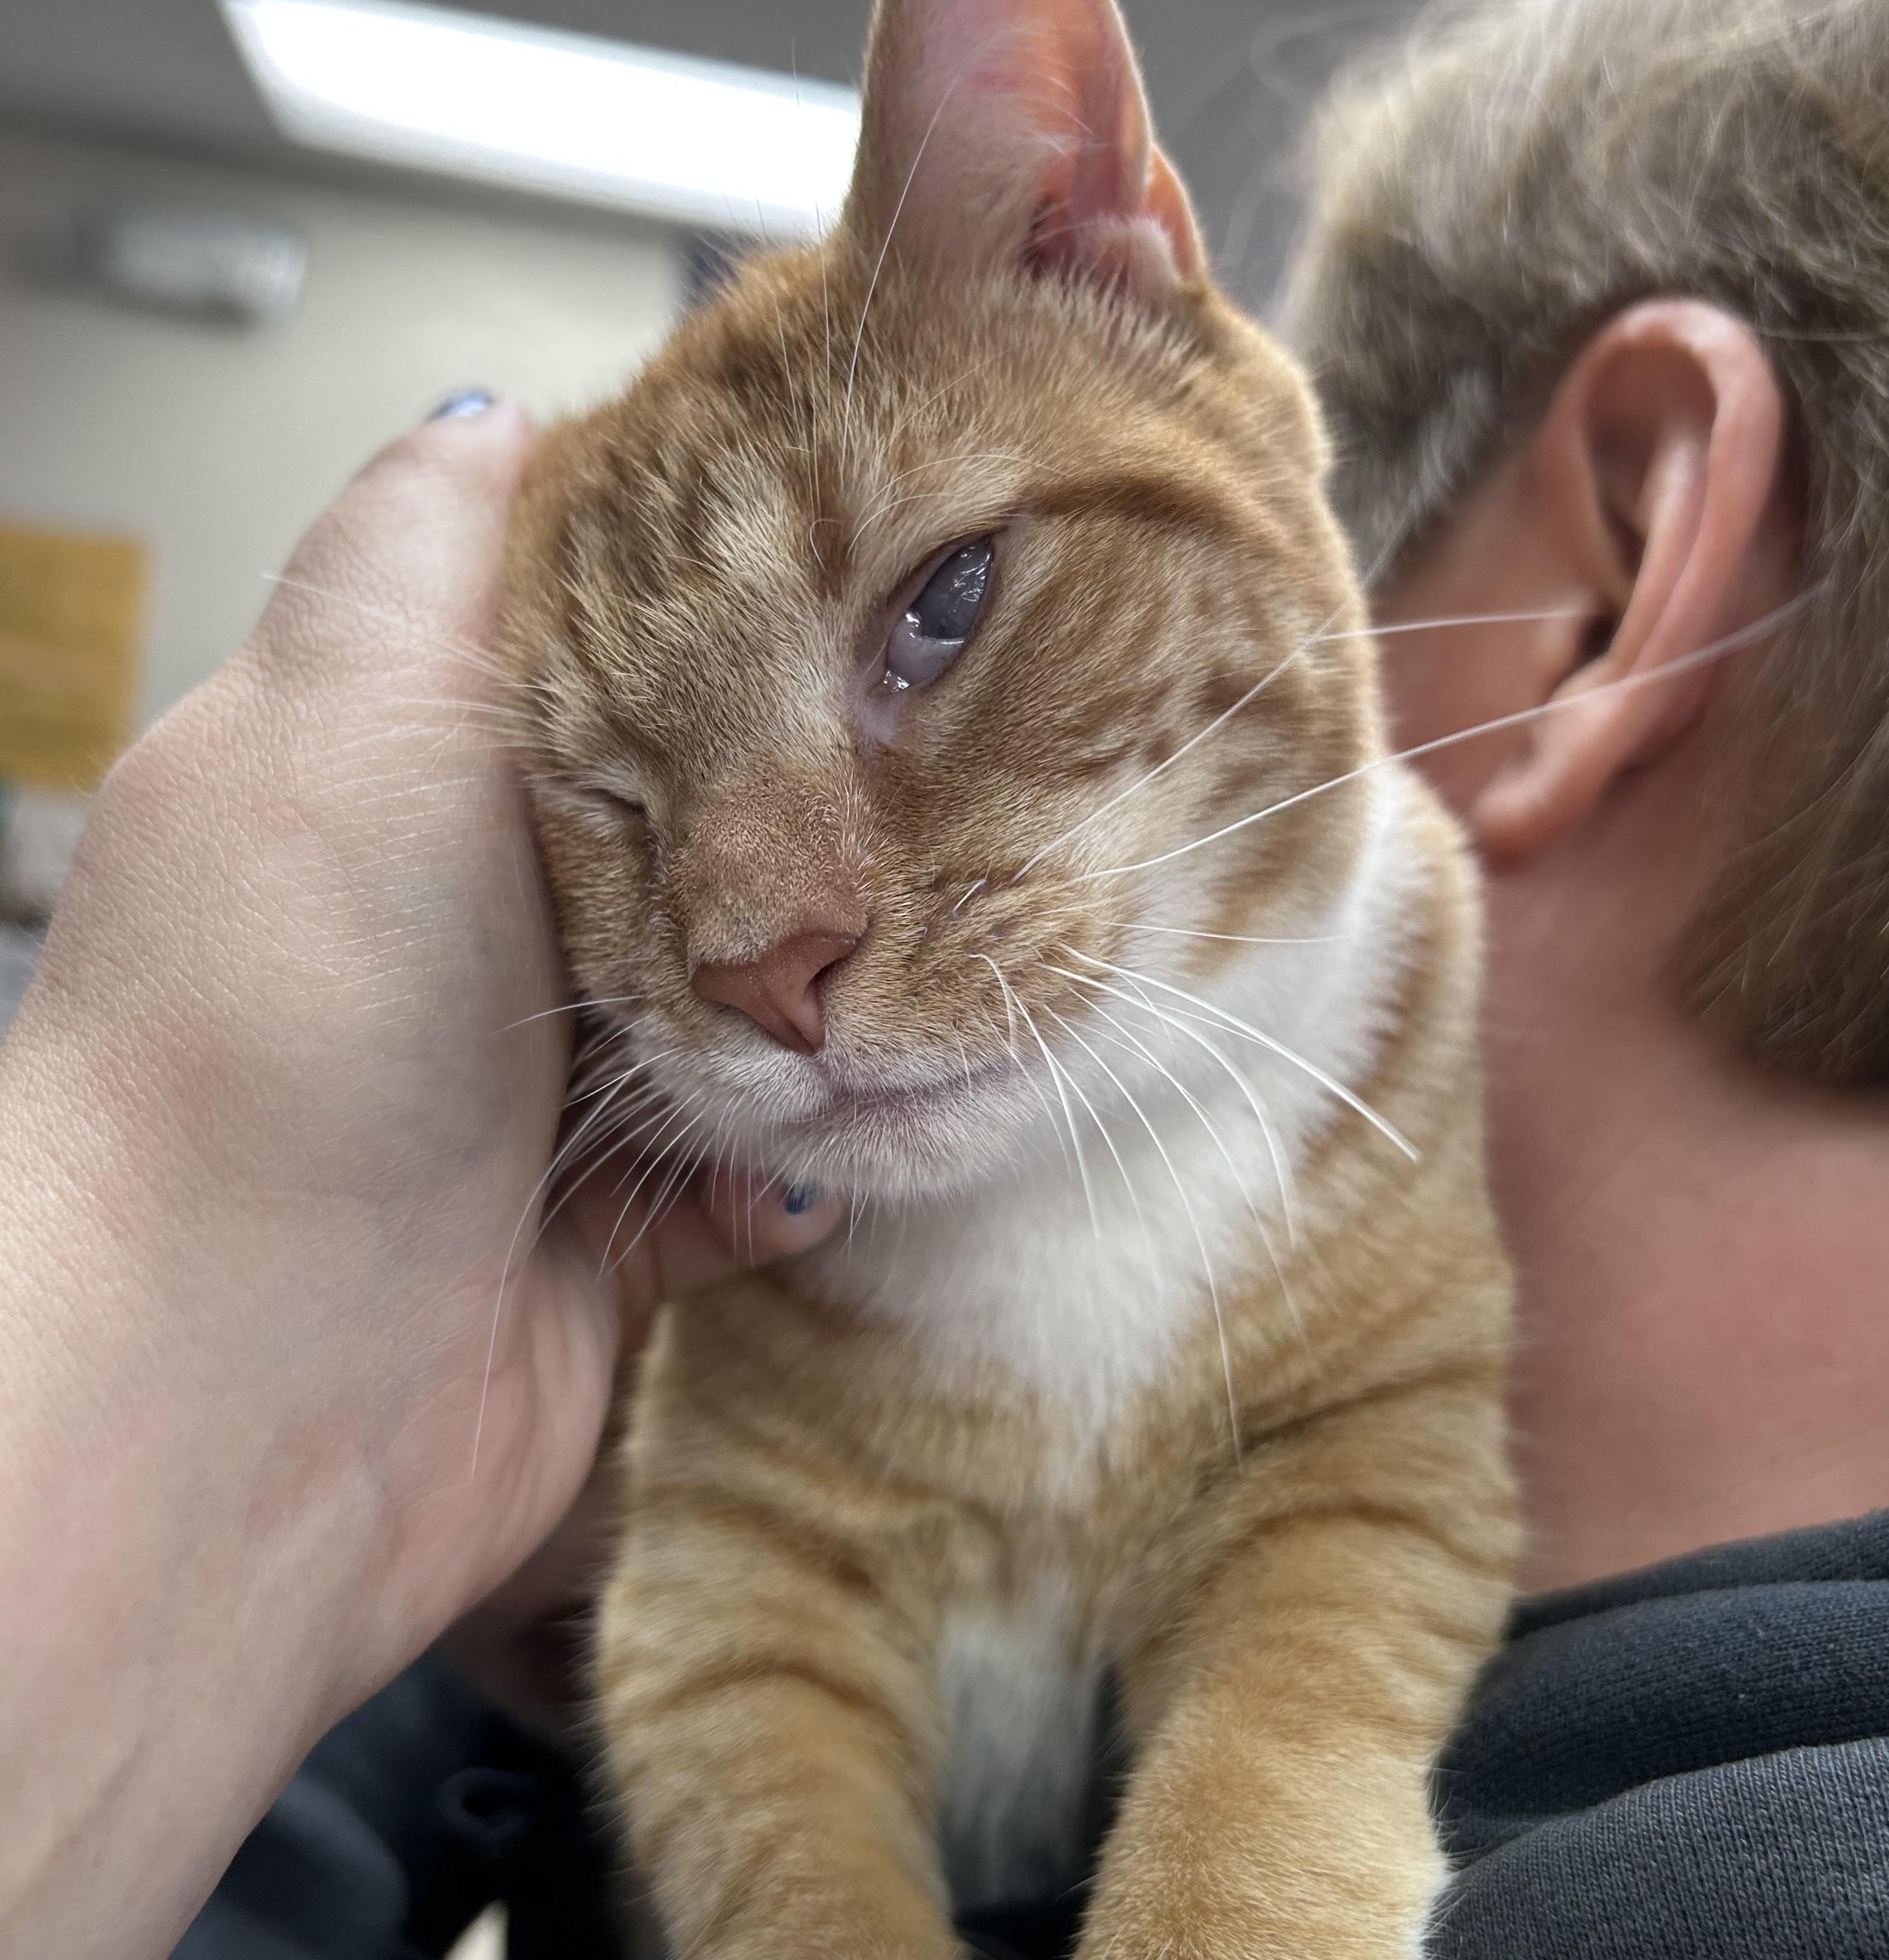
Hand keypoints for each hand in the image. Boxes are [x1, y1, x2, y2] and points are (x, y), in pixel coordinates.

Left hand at [0, 400, 836, 1957]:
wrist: (243, 1393)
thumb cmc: (279, 1043)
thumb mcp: (347, 715)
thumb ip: (429, 548)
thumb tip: (505, 418)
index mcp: (401, 779)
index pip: (601, 655)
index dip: (730, 626)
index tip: (857, 613)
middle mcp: (468, 928)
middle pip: (698, 836)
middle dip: (809, 837)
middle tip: (921, 817)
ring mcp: (533, 1088)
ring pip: (745, 1007)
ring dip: (822, 1015)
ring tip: (892, 998)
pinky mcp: (599, 1230)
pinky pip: (746, 1168)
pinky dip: (785, 1162)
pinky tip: (804, 1155)